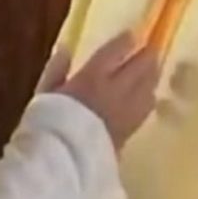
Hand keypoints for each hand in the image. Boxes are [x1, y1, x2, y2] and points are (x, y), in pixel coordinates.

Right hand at [37, 33, 159, 150]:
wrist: (62, 163)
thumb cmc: (47, 125)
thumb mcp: (44, 94)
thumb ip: (56, 70)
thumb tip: (65, 49)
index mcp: (92, 77)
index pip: (116, 52)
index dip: (127, 41)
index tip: (133, 35)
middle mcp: (116, 90)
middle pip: (141, 67)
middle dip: (148, 56)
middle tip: (151, 50)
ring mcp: (127, 111)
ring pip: (150, 87)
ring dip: (153, 76)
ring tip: (153, 71)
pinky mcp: (131, 130)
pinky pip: (147, 108)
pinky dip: (149, 97)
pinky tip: (148, 97)